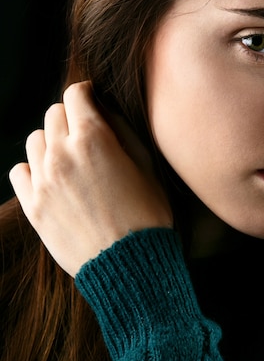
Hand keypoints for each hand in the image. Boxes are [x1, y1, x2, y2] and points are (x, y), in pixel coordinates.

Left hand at [9, 81, 172, 276]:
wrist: (130, 266)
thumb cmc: (148, 216)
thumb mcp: (147, 167)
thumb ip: (123, 130)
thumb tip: (104, 110)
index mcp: (94, 139)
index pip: (75, 94)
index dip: (86, 94)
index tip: (91, 100)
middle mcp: (62, 154)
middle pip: (54, 114)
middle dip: (71, 117)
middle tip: (86, 135)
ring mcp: (43, 181)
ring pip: (35, 140)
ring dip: (51, 142)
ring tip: (70, 160)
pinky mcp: (33, 207)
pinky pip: (19, 172)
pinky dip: (33, 169)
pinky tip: (51, 179)